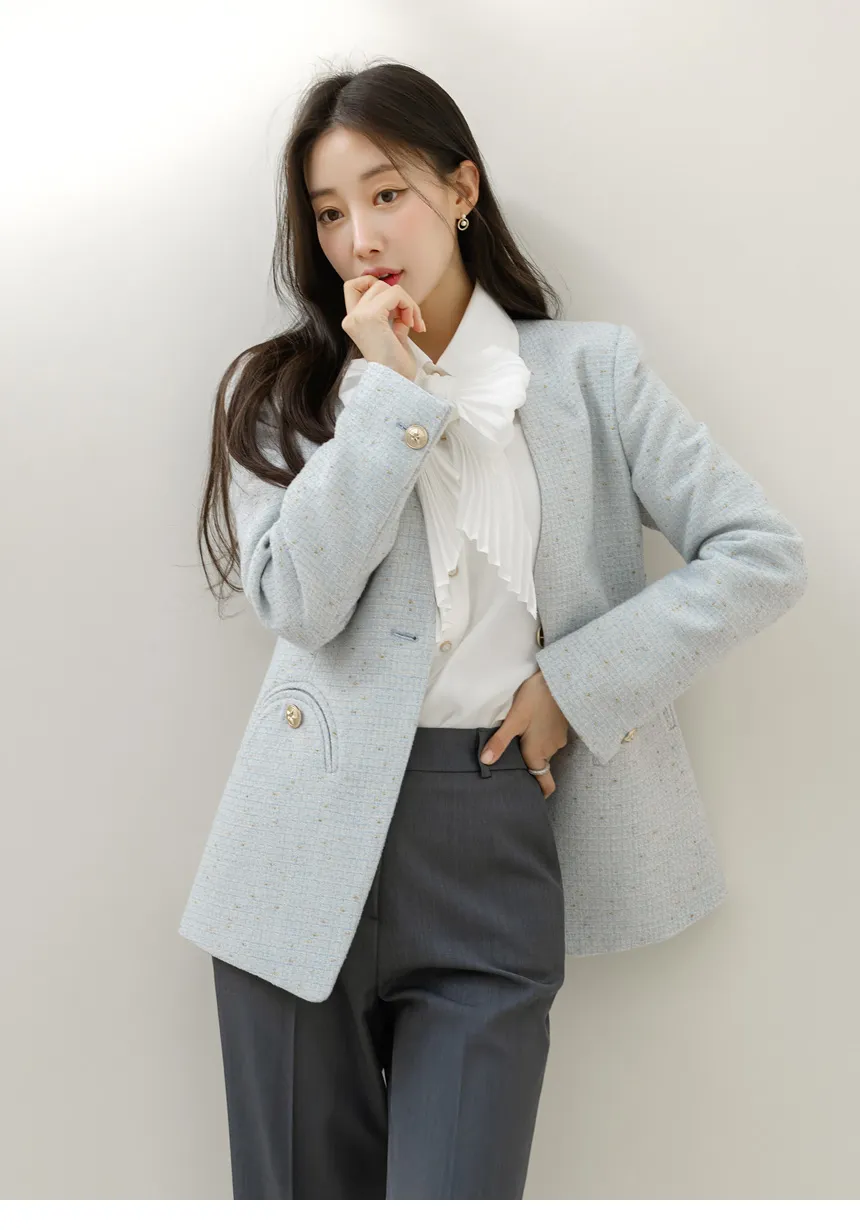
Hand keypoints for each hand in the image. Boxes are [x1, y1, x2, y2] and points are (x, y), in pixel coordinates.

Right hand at [342, 274, 426, 381]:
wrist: (396, 383)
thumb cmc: (396, 366)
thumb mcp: (393, 335)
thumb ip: (393, 317)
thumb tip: (402, 301)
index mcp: (353, 322)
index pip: (353, 286)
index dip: (373, 284)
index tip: (393, 303)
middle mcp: (351, 317)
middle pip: (374, 284)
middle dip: (399, 297)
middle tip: (409, 319)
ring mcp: (359, 316)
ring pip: (386, 287)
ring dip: (407, 302)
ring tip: (413, 323)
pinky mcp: (371, 316)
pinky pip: (395, 294)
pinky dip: (409, 305)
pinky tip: (412, 324)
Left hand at [479, 668, 570, 797]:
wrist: (559, 679)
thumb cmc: (534, 699)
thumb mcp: (514, 720)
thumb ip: (500, 742)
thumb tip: (485, 762)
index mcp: (538, 753)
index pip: (546, 784)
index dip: (540, 792)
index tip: (529, 795)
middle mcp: (551, 750)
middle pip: (540, 766)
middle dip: (528, 766)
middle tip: (510, 760)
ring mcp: (558, 739)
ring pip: (544, 751)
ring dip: (533, 748)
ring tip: (517, 738)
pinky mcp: (562, 728)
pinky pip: (549, 740)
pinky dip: (540, 737)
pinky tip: (530, 726)